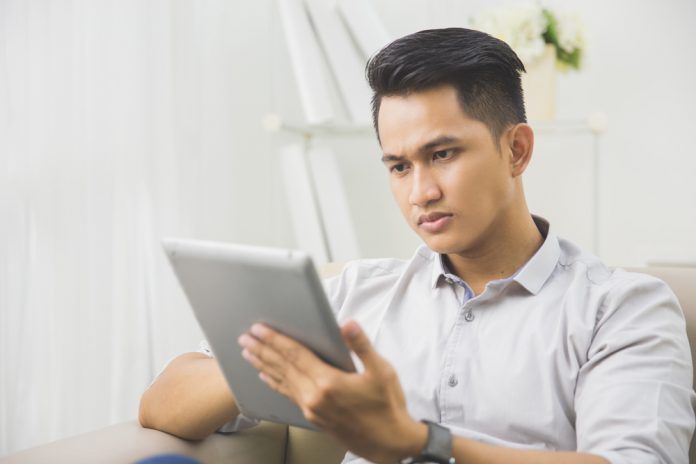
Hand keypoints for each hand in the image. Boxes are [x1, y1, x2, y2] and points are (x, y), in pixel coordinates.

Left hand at [238, 320, 426, 462]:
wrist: (390, 443)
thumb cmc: (388, 406)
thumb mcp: (381, 371)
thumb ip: (361, 346)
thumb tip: (347, 324)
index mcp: (328, 382)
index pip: (295, 355)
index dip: (276, 339)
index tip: (260, 328)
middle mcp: (314, 397)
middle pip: (282, 367)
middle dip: (262, 349)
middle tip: (245, 336)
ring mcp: (312, 409)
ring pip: (282, 381)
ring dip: (263, 364)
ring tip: (248, 352)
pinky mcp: (313, 418)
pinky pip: (288, 395)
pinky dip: (274, 383)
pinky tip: (265, 376)